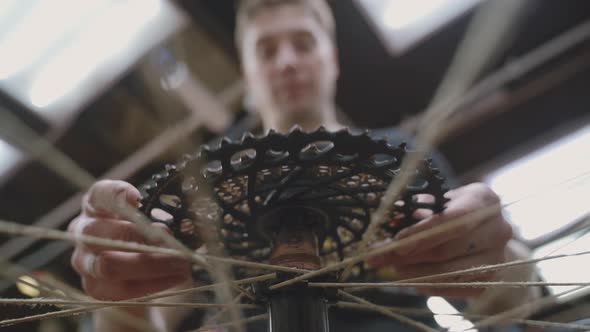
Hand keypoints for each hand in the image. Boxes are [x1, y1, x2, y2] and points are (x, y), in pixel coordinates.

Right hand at [68, 180, 190, 300]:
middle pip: (102, 232)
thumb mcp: (151, 221)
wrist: (138, 276)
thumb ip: (162, 216)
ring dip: (150, 263)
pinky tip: (176, 277)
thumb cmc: (147, 237)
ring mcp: (84, 261)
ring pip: (109, 264)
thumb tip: (191, 220)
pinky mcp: (94, 287)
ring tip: (181, 263)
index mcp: (97, 207)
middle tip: (172, 238)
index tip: (139, 198)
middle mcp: (83, 231)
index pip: (98, 195)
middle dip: (141, 236)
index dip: (115, 195)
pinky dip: (154, 283)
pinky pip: (122, 288)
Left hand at [369, 183, 512, 297]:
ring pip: (448, 271)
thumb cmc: (452, 211)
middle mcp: (498, 228)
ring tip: (392, 268)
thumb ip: (414, 210)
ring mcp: (498, 257)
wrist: (485, 233)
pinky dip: (428, 284)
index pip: (453, 219)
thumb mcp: (436, 202)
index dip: (422, 233)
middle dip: (409, 255)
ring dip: (414, 272)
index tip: (395, 241)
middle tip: (380, 258)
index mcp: (483, 200)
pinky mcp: (490, 280)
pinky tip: (410, 278)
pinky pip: (453, 287)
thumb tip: (389, 221)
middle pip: (447, 248)